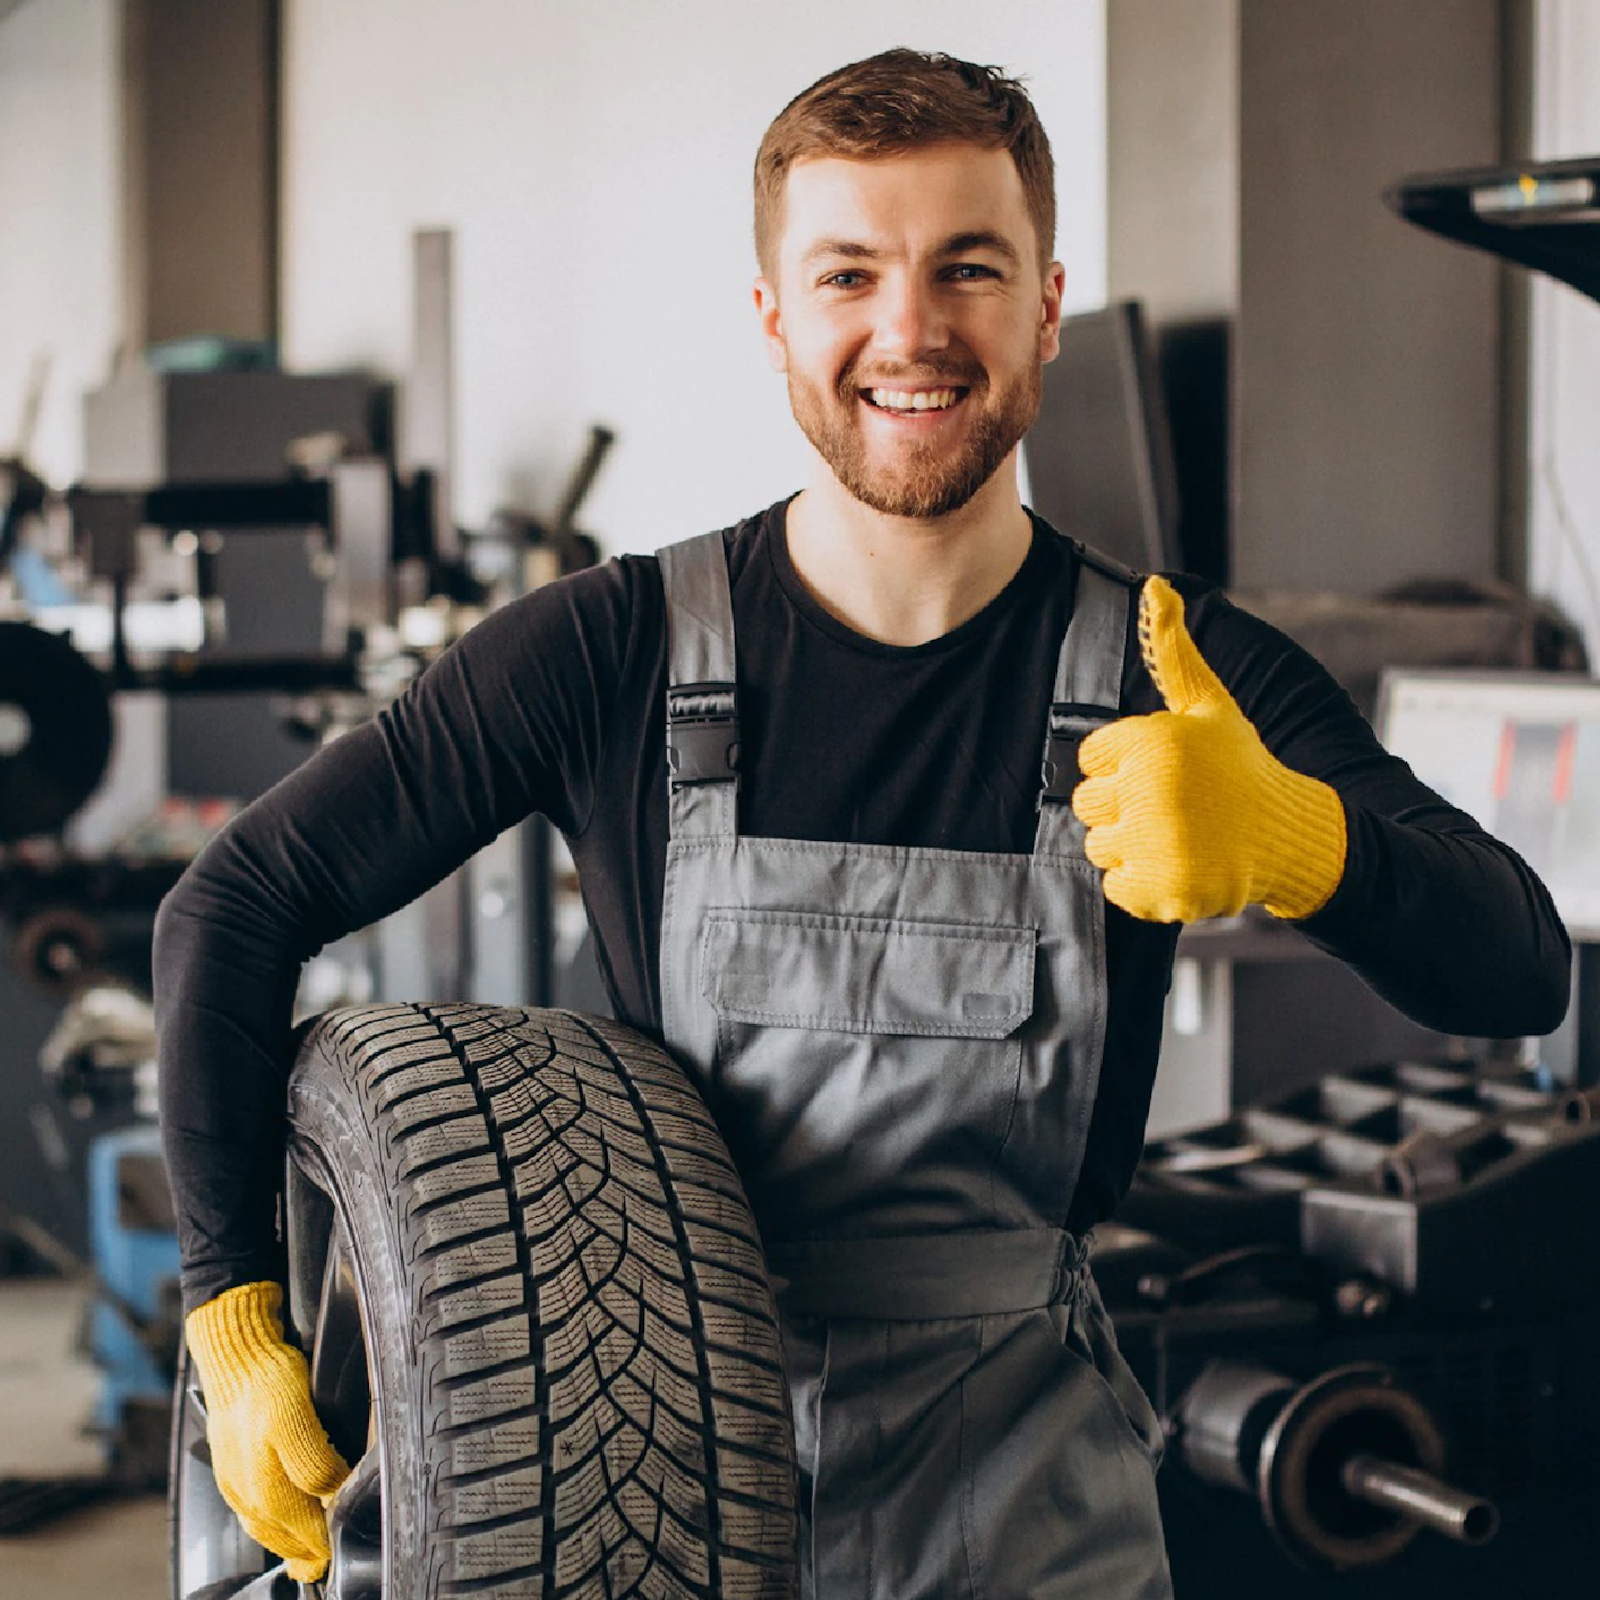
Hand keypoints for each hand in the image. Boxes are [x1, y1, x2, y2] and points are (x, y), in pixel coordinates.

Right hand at [184, 1282, 349, 1582]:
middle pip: (286, 1536)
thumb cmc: (265, 1377)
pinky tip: (283, 1520)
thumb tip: (335, 1496)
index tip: (349, 1546)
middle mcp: (248, 1492)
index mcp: (266, 1485)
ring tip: (310, 1552)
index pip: (308, 1531)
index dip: (330, 1542)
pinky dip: (272, 1523)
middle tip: (331, 1559)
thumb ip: (314, 1462)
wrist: (233, 1349)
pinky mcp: (231, 1468)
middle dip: (311, 1550)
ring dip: (291, 1542)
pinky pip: (253, 1510)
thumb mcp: (296, 1415)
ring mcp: (237, 1482)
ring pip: (267, 1527)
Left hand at [1071, 575, 1345, 922]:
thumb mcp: (1208, 706)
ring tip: (1178, 835)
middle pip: (1087, 805)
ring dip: (1131, 847)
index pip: (1090, 759)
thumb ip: (1172, 651)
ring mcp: (1157, 842)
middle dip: (1123, 807)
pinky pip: (1115, 887)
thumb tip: (1155, 585)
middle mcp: (1152, 789)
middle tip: (1171, 808)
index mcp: (1154, 742)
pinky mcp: (1162, 888)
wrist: (1291, 834)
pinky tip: (1180, 865)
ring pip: (1098, 847)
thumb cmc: (1240, 766)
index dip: (1122, 766)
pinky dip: (1142, 885)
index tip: (1163, 772)